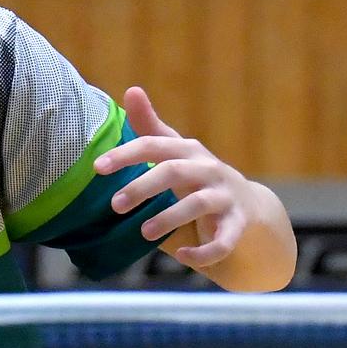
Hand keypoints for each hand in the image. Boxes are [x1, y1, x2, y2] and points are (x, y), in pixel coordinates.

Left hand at [93, 86, 251, 268]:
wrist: (250, 210)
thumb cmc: (198, 179)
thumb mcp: (175, 153)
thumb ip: (150, 128)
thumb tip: (131, 89)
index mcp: (188, 151)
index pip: (154, 146)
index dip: (126, 155)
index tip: (97, 167)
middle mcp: (208, 170)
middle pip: (174, 171)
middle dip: (142, 186)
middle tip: (115, 205)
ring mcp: (225, 197)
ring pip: (198, 204)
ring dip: (169, 218)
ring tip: (143, 232)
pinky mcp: (238, 225)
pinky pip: (224, 240)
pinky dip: (204, 251)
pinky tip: (184, 258)